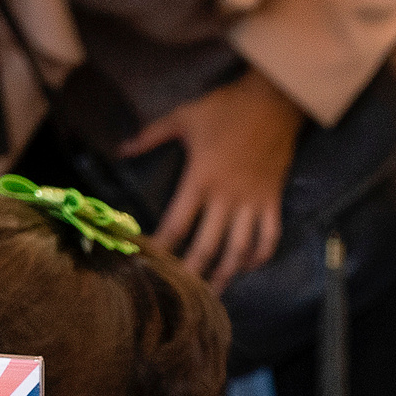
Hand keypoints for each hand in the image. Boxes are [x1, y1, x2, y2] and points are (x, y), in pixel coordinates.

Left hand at [122, 67, 302, 291]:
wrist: (274, 99)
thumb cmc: (226, 107)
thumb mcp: (184, 116)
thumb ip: (151, 135)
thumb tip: (121, 149)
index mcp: (200, 179)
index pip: (176, 224)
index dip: (161, 247)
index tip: (148, 263)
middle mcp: (226, 197)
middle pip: (206, 246)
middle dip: (192, 273)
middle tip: (180, 296)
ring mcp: (251, 201)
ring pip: (239, 249)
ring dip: (227, 274)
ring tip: (215, 294)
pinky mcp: (272, 200)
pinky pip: (268, 236)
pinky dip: (259, 255)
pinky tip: (247, 266)